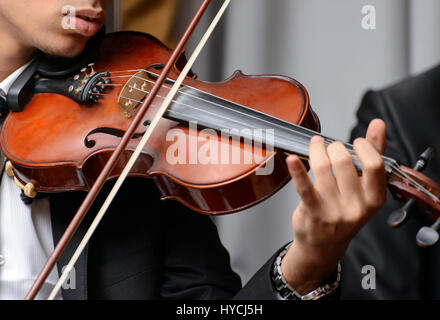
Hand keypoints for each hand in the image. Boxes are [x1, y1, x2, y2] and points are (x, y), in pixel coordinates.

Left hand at [281, 119, 386, 294]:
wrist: (323, 245)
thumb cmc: (345, 212)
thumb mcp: (365, 190)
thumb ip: (373, 156)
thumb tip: (378, 125)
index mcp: (374, 199)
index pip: (375, 164)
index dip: (363, 147)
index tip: (355, 142)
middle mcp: (356, 206)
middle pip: (344, 162)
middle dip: (334, 147)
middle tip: (329, 147)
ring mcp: (333, 210)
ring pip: (323, 168)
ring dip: (316, 151)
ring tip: (315, 146)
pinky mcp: (312, 211)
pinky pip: (304, 186)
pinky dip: (296, 170)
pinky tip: (291, 159)